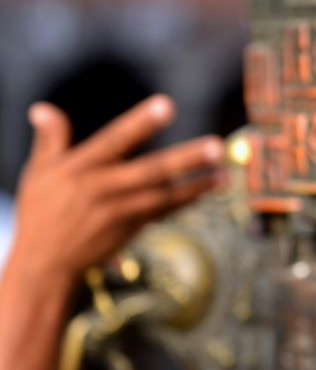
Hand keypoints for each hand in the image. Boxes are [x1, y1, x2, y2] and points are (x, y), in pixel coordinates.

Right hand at [7, 95, 224, 284]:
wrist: (44, 265)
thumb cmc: (41, 211)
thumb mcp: (38, 172)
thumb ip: (50, 139)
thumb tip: (42, 108)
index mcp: (81, 168)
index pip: (114, 140)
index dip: (140, 124)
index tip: (167, 104)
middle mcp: (104, 189)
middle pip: (150, 171)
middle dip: (185, 159)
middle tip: (215, 146)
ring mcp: (120, 212)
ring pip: (165, 195)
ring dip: (197, 184)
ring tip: (224, 173)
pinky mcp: (131, 229)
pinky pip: (165, 211)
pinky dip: (187, 200)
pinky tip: (211, 187)